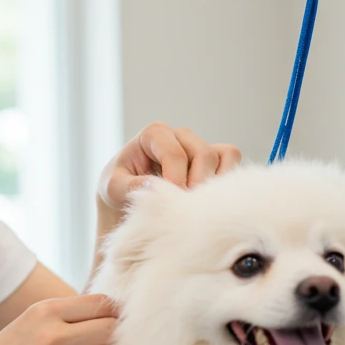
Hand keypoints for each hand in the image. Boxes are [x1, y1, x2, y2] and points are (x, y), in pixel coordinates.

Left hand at [97, 123, 240, 213]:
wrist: (130, 198)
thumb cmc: (120, 189)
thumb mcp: (112, 190)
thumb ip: (128, 187)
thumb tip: (153, 185)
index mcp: (154, 134)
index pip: (175, 153)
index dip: (175, 180)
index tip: (169, 203)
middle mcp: (179, 135)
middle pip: (203, 154)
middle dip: (196, 185)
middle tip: (184, 209)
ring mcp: (198, 144)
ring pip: (221, 156)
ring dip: (212, 184)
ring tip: (194, 206)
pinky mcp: (214, 157)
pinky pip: (231, 159)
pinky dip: (226, 179)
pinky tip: (208, 200)